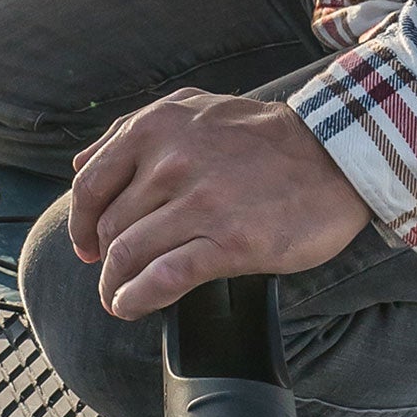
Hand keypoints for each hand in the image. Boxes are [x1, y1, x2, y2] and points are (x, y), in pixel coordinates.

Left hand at [69, 89, 369, 317]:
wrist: (335, 155)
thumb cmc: (263, 138)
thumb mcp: (192, 110)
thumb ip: (134, 133)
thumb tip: (81, 164)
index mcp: (156, 128)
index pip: (90, 185)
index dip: (81, 223)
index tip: (86, 245)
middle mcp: (170, 162)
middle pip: (109, 227)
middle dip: (104, 260)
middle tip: (112, 276)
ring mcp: (199, 203)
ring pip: (129, 255)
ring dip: (114, 286)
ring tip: (118, 298)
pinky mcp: (228, 242)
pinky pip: (163, 278)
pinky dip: (137, 298)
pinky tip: (133, 306)